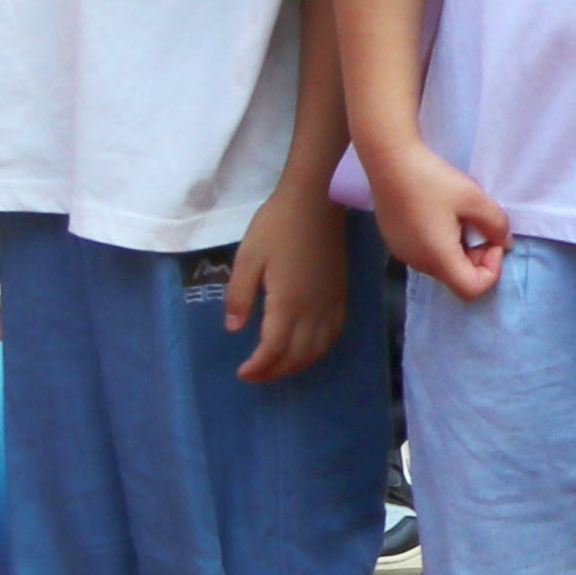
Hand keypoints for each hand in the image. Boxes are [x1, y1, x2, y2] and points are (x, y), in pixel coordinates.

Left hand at [227, 175, 350, 382]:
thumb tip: (235, 327)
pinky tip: (307, 347)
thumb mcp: (247, 258)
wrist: (317, 199)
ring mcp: (330, 301)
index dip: (258, 367)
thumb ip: (239, 296)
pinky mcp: (340, 292)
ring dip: (297, 364)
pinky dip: (320, 348)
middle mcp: (313, 308)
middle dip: (275, 371)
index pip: (274, 349)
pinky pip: (334, 331)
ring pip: (319, 348)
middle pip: (298, 355)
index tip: (241, 372)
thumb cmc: (277, 225)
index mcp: (288, 302)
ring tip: (277, 366)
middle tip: (254, 374)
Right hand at [360, 131, 509, 304]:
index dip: (491, 270)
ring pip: (443, 265)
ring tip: (462, 216)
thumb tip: (504, 243)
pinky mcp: (396, 242)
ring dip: (461, 248)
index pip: (471, 290)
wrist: (390, 162)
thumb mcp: (474, 198)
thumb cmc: (432, 181)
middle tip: (481, 224)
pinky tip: (443, 214)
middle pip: (457, 277)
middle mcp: (418, 264)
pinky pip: (427, 254)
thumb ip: (495, 224)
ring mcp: (403, 254)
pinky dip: (443, 242)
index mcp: (437, 259)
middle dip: (478, 257)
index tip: (492, 240)